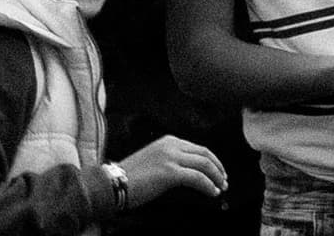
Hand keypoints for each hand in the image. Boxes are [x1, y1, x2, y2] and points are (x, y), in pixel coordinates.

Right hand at [113, 137, 232, 204]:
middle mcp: (171, 145)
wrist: (109, 184)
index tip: (218, 170)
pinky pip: (197, 178)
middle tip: (224, 179)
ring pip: (204, 164)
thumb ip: (170, 159)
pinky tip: (212, 192)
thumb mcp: (152, 159)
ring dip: (216, 176)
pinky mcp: (170, 172)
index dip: (211, 159)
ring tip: (221, 187)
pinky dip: (208, 185)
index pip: (198, 148)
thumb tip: (188, 170)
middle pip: (205, 153)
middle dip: (218, 167)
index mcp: (168, 141)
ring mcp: (171, 157)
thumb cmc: (127, 177)